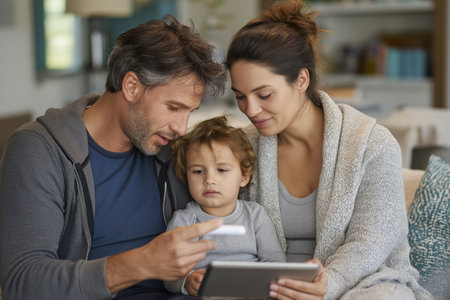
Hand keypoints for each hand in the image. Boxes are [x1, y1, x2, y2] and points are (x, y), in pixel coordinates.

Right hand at [105, 218, 221, 292]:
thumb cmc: (158, 246)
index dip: (211, 226)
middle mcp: (179, 250)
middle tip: (210, 241)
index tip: (219, 223)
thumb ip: (186, 231)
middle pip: (205, 245)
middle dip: (210, 242)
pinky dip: (194, 260)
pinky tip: (186, 258)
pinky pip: (196, 264)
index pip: (198, 229)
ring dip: (201, 252)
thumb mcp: (170, 233)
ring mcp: (181, 263)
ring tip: (192, 250)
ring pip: (202, 255)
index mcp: (176, 237)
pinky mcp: (182, 272)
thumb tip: (202, 229)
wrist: (146, 263)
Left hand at [269, 259, 326, 299]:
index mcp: (320, 288)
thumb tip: (305, 265)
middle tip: (273, 285)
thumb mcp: (318, 267)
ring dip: (281, 296)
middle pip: (296, 295)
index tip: (280, 279)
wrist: (321, 287)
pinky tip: (276, 296)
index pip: (303, 286)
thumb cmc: (317, 276)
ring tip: (272, 291)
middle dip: (283, 290)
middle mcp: (316, 299)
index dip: (291, 283)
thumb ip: (313, 263)